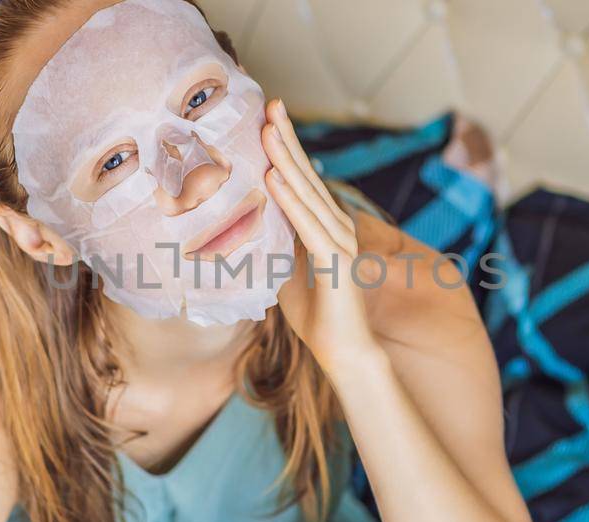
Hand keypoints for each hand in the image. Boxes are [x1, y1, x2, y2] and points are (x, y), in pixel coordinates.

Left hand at [261, 99, 383, 374]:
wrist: (345, 352)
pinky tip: (274, 178)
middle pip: (307, 175)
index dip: (285, 148)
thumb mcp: (284, 271)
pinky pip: (308, 225)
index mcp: (324, 226)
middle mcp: (336, 226)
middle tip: (270, 103)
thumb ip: (273, 246)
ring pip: (307, 193)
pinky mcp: (336, 261)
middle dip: (286, 138)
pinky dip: (290, 201)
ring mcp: (339, 241)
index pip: (302, 180)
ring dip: (285, 160)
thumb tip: (242, 229)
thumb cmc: (316, 315)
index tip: (267, 117)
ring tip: (267, 130)